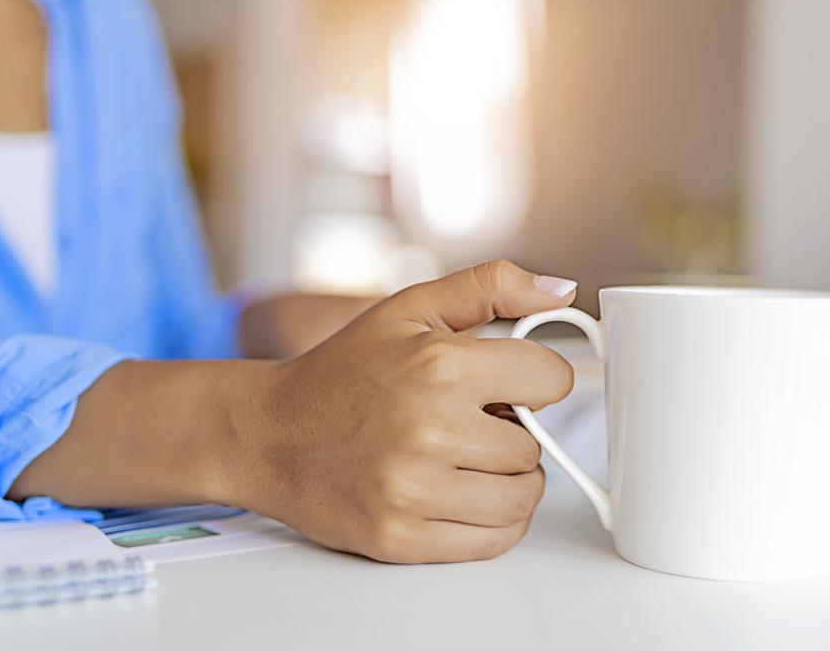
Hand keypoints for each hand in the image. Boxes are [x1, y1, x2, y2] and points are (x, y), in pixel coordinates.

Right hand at [223, 260, 577, 561]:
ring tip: (470, 461)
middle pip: (534, 447)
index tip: (512, 386)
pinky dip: (493, 522)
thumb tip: (562, 289)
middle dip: (513, 435)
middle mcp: (430, 429)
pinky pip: (493, 542)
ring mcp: (413, 490)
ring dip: (508, 482)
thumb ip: (490, 287)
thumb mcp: (411, 307)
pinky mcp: (401, 537)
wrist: (267, 433)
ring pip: (521, 499)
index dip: (536, 382)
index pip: (551, 380)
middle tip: (473, 425)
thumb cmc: (343, 370)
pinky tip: (463, 494)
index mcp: (440, 364)